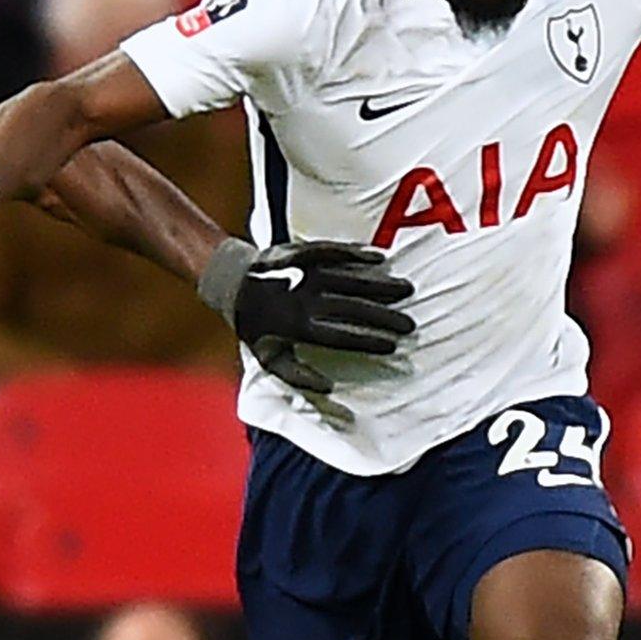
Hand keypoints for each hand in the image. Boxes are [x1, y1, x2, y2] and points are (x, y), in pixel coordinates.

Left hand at [199, 239, 415, 393]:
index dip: (368, 341)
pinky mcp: (302, 252)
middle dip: (383, 316)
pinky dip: (356, 254)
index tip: (393, 346)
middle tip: (410, 324)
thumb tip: (329, 388)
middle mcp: (303, 299)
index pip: (340, 337)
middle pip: (351, 308)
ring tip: (406, 290)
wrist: (231, 282)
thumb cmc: (255, 325)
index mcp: (296, 327)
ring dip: (379, 284)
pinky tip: (379, 258)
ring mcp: (303, 273)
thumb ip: (297, 376)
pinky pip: (332, 251)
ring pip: (348, 279)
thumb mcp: (267, 357)